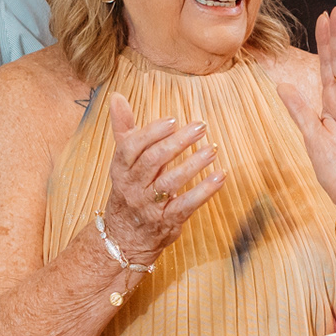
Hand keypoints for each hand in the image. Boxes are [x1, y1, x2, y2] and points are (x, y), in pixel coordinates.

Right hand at [100, 93, 223, 266]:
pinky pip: (186, 205)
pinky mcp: (166, 221)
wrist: (123, 238)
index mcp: (120, 169)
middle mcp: (132, 187)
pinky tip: (219, 176)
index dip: (151, 133)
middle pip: (153, 161)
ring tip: (212, 150)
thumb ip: (123, 129)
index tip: (172, 120)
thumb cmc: (128, 191)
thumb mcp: (121, 162)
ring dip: (193, 164)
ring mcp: (149, 206)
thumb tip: (116, 96)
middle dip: (177, 142)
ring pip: (170, 183)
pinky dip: (204, 191)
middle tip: (201, 127)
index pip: (132, 147)